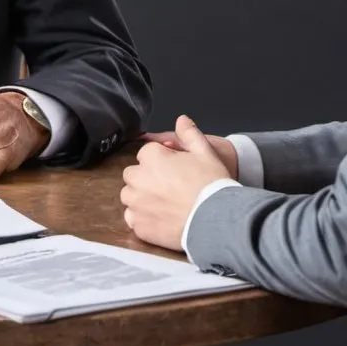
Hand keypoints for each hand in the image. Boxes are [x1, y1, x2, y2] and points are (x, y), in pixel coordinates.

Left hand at [120, 115, 232, 250]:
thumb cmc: (212, 185)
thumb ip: (190, 134)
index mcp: (151, 157)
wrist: (217, 221)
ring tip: (163, 204)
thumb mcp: (206, 153)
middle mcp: (138, 178)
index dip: (160, 161)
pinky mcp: (139, 225)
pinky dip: (141, 218)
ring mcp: (136, 203)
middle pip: (133, 174)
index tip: (174, 170)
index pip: (146, 154)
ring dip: (140, 197)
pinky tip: (159, 219)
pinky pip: (132, 219)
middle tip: (168, 187)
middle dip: (146, 178)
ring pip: (129, 196)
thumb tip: (182, 120)